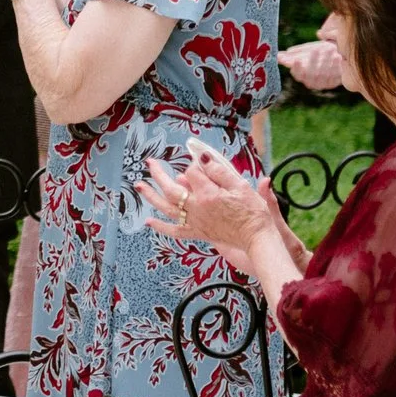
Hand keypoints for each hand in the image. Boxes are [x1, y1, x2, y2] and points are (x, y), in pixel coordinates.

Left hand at [138, 152, 270, 272]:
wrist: (256, 238)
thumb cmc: (253, 211)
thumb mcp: (241, 186)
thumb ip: (219, 171)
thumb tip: (201, 158)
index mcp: (208, 195)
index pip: (192, 173)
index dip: (195, 164)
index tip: (201, 161)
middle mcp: (197, 208)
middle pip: (171, 189)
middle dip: (159, 174)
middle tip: (150, 162)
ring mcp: (195, 222)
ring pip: (167, 208)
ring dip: (151, 196)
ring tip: (138, 185)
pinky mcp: (197, 233)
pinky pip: (175, 231)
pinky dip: (160, 227)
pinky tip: (148, 221)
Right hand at [278, 40, 345, 90]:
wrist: (335, 57)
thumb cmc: (316, 54)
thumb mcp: (304, 53)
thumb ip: (292, 55)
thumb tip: (277, 56)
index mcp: (302, 75)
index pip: (297, 74)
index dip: (297, 68)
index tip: (297, 59)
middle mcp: (311, 82)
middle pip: (311, 75)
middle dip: (313, 62)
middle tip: (316, 50)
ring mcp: (323, 84)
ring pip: (323, 75)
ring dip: (326, 62)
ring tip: (330, 49)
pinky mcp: (334, 83)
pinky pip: (335, 76)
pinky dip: (336, 66)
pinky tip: (338, 57)